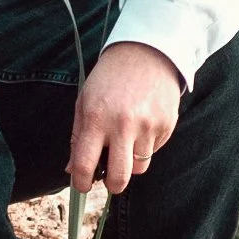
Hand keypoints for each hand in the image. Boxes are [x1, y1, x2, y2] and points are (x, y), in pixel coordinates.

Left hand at [68, 41, 182, 194]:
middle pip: (119, 178)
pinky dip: (145, 145)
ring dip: (130, 161)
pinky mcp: (166, 126)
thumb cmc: (109, 78)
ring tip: (126, 138)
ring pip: (139, 167)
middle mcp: (123, 125)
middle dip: (111, 185)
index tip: (82, 185)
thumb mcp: (85, 101)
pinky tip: (141, 124)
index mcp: (96, 117)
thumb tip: (72, 170)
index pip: (85, 163)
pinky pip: (153, 151)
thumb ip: (77, 137)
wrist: (145, 53)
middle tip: (108, 177)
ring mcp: (148, 127)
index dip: (81, 182)